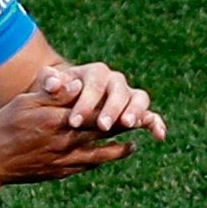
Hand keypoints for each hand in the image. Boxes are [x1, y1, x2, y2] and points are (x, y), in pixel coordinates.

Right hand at [0, 68, 136, 186]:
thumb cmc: (2, 127)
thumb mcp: (22, 103)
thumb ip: (51, 94)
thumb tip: (77, 84)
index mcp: (56, 119)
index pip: (93, 109)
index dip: (114, 104)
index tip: (129, 97)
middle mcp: (66, 140)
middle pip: (104, 129)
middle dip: (125, 122)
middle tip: (144, 117)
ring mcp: (66, 158)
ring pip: (104, 150)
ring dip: (122, 143)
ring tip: (136, 136)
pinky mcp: (63, 170)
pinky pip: (93, 164)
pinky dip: (110, 157)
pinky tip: (120, 152)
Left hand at [40, 63, 165, 140]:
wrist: (66, 97)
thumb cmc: (55, 92)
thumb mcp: (47, 85)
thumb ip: (48, 82)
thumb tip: (53, 83)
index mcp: (94, 72)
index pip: (94, 83)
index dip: (85, 102)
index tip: (74, 121)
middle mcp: (115, 80)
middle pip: (119, 90)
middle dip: (111, 108)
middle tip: (102, 125)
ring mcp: (128, 93)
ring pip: (139, 98)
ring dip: (134, 111)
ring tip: (126, 125)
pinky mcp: (136, 108)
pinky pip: (151, 114)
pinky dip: (156, 123)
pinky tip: (158, 135)